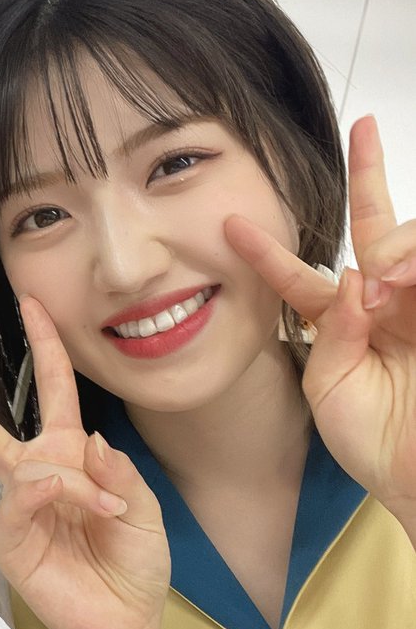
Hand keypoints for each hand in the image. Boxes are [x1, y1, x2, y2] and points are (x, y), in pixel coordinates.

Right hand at [0, 297, 169, 628]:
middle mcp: (36, 474)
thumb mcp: (144, 511)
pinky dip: (40, 494)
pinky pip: (16, 504)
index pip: (53, 389)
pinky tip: (61, 496)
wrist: (123, 625)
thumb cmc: (133, 563)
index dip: (43, 346)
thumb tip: (92, 439)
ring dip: (66, 479)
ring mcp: (19, 508)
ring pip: (13, 463)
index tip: (30, 303)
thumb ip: (122, 475)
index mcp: (70, 455)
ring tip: (106, 511)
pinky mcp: (13, 542)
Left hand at [226, 115, 415, 522]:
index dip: (268, 249)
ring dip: (402, 247)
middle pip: (376, 227)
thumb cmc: (371, 441)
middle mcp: (385, 302)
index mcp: (343, 322)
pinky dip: (415, 263)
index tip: (231, 221)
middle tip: (370, 212)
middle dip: (369, 188)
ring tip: (388, 284)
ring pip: (410, 241)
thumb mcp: (329, 387)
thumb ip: (333, 330)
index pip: (300, 273)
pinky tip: (400, 283)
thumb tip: (352, 274)